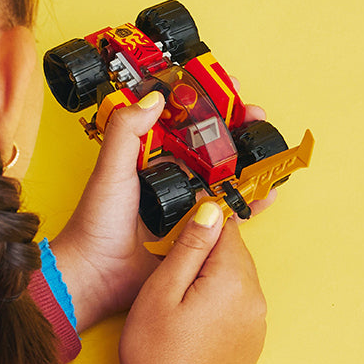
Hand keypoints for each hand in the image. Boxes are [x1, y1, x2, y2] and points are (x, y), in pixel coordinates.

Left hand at [49, 87, 273, 331]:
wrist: (96, 275)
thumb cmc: (95, 222)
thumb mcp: (111, 170)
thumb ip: (127, 132)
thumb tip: (154, 97)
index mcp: (146, 156)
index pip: (181, 120)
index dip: (205, 103)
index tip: (228, 88)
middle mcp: (167, 176)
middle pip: (208, 145)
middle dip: (235, 129)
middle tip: (256, 117)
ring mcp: (183, 204)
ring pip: (222, 177)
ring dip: (246, 164)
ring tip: (267, 152)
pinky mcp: (194, 231)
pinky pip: (226, 213)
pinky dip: (247, 203)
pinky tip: (265, 194)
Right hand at [118, 204, 266, 363]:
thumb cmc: (155, 354)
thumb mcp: (161, 290)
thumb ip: (190, 246)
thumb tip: (211, 210)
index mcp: (235, 282)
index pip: (226, 229)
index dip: (200, 224)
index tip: (177, 231)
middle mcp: (256, 301)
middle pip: (235, 254)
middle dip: (207, 251)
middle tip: (171, 264)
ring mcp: (257, 326)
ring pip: (237, 279)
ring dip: (212, 276)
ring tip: (178, 295)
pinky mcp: (252, 344)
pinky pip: (239, 305)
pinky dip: (219, 301)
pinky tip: (192, 317)